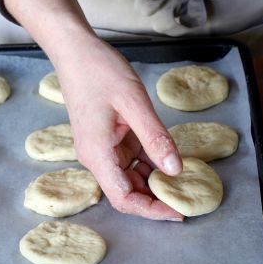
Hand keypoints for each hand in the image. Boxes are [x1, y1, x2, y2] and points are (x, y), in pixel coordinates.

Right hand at [4, 0, 183, 220]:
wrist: (75, 50)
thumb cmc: (100, 71)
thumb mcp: (134, 103)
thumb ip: (155, 137)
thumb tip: (176, 169)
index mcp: (98, 153)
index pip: (124, 198)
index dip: (152, 210)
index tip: (179, 212)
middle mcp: (97, 156)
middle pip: (127, 192)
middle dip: (155, 199)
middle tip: (187, 198)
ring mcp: (101, 147)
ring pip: (130, 176)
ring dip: (153, 180)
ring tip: (182, 180)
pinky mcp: (107, 137)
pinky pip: (130, 158)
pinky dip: (148, 161)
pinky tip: (168, 158)